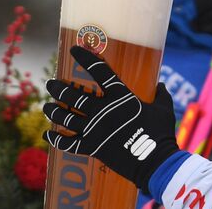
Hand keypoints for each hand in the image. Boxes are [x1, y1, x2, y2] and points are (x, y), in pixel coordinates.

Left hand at [43, 45, 178, 191]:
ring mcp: (94, 129)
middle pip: (73, 95)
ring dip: (53, 110)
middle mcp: (102, 110)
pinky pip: (67, 143)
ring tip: (47, 106)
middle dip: (58, 88)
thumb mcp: (164, 109)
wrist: (155, 161)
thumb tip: (161, 85)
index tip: (74, 49)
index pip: (99, 71)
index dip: (85, 57)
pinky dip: (55, 138)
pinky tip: (47, 133)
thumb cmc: (161, 133)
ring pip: (65, 117)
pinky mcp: (91, 147)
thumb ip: (161, 95)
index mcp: (120, 96)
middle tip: (51, 83)